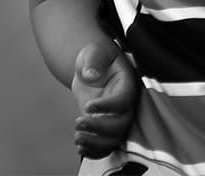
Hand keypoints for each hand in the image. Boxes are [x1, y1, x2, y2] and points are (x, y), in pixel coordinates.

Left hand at [69, 39, 138, 158]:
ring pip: (114, 139)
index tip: (88, 106)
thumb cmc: (96, 56)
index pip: (123, 101)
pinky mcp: (105, 126)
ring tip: (77, 137)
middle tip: (78, 122)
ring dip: (96, 143)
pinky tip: (80, 146)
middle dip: (99, 128)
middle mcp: (125, 104)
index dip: (108, 107)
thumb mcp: (94, 52)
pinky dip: (94, 151)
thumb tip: (91, 75)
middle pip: (121, 124)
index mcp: (126, 85)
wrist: (93, 67)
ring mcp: (115, 117)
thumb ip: (94, 60)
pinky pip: (106, 146)